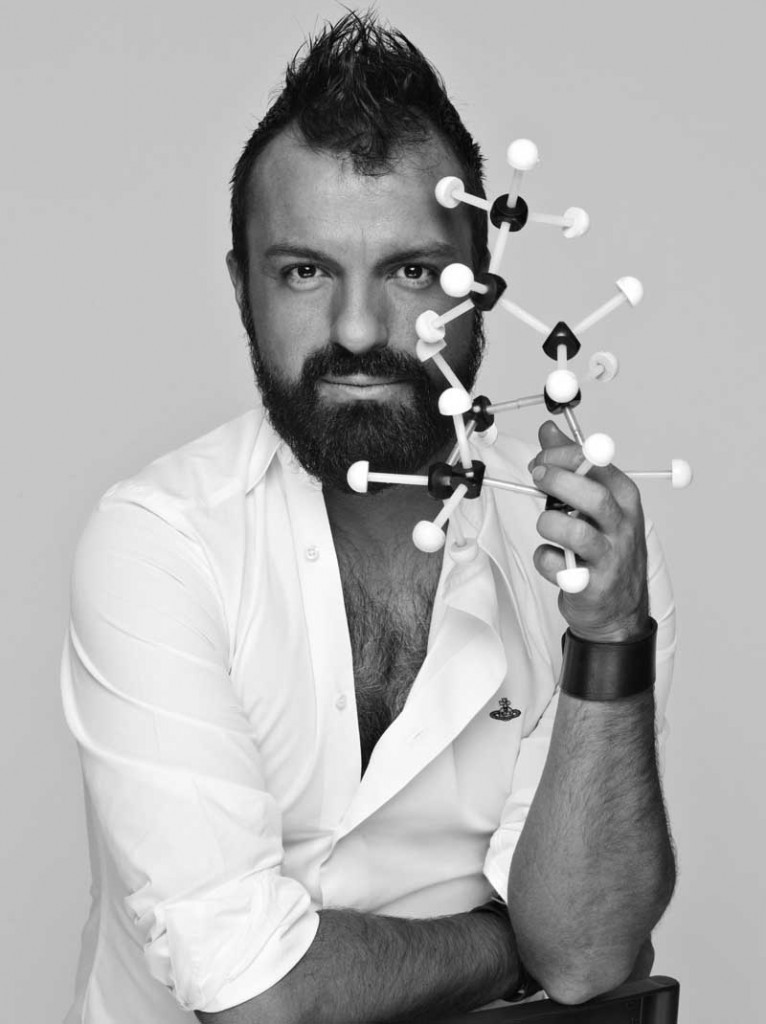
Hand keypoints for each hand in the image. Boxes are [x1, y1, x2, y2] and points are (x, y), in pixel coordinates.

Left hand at [529, 421, 650, 641]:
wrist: (619, 610)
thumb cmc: (604, 548)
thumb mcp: (596, 502)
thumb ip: (572, 465)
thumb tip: (549, 430)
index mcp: (625, 498)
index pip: (598, 464)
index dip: (562, 456)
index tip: (540, 458)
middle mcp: (623, 526)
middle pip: (592, 495)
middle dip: (556, 482)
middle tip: (536, 480)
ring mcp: (611, 557)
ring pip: (574, 532)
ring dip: (549, 525)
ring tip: (548, 528)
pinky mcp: (593, 585)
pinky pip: (558, 565)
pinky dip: (546, 560)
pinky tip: (553, 560)